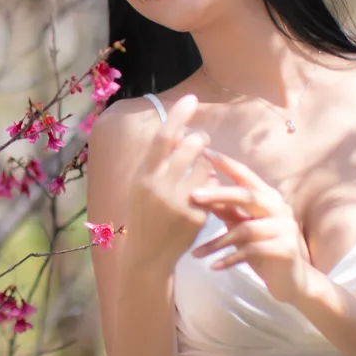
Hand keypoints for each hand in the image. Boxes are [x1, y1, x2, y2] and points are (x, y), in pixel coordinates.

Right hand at [126, 94, 215, 274]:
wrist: (148, 256)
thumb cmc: (145, 215)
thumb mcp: (141, 187)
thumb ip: (156, 163)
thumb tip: (179, 131)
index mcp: (142, 177)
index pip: (162, 138)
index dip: (178, 116)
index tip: (191, 98)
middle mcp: (159, 188)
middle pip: (190, 147)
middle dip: (200, 139)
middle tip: (201, 139)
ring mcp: (180, 203)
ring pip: (206, 167)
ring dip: (206, 164)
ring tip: (198, 173)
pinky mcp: (197, 217)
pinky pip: (214, 189)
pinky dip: (211, 187)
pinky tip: (203, 196)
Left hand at [187, 148, 320, 305]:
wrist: (293, 281)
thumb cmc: (263, 251)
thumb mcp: (242, 228)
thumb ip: (227, 212)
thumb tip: (200, 193)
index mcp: (268, 197)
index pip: (245, 175)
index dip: (225, 163)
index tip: (204, 152)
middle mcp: (279, 207)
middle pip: (246, 195)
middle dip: (218, 194)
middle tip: (193, 196)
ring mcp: (285, 227)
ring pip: (244, 229)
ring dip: (216, 243)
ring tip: (196, 253)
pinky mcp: (285, 249)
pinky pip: (250, 251)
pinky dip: (229, 259)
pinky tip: (213, 266)